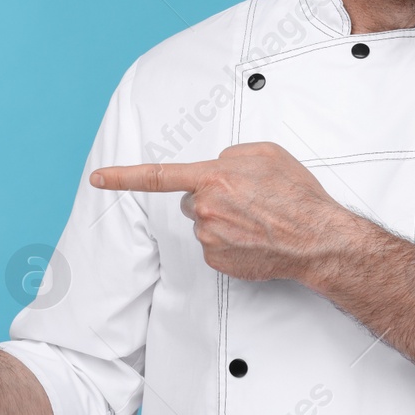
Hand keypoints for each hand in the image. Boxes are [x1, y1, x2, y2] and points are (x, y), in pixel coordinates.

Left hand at [90, 141, 358, 282]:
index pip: (157, 176)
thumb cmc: (297, 196)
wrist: (316, 239)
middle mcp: (205, 208)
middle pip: (191, 199)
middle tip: (246, 201)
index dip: (122, 177)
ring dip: (224, 220)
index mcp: (213, 178)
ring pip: (204, 223)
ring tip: (257, 220)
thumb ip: (232, 154)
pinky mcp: (217, 260)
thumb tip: (218, 166)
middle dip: (211, 197)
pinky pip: (214, 245)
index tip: (98, 178)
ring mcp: (210, 237)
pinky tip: (254, 238)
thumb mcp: (267, 154)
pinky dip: (231, 241)